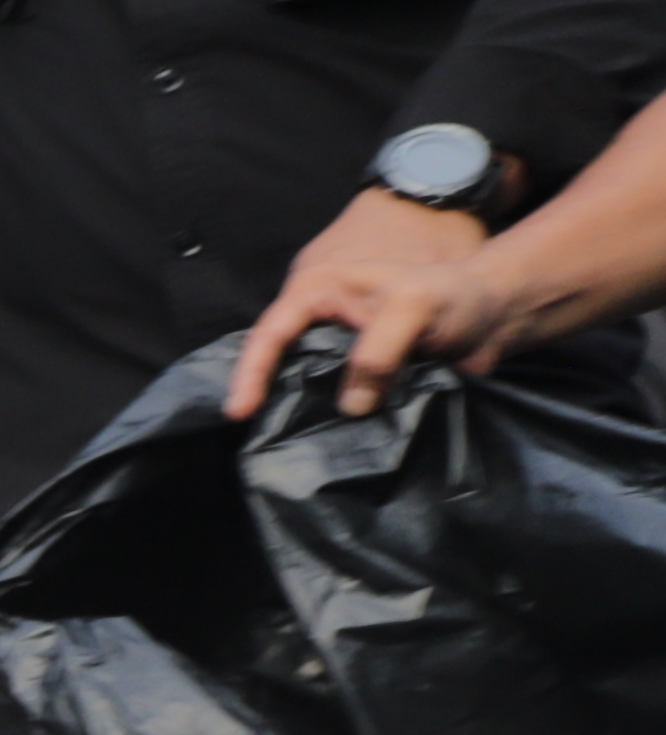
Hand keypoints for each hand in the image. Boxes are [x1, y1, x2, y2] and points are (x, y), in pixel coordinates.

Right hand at [223, 187, 494, 419]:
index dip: (251, 371)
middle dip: (262, 394)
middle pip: (278, 359)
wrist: (495, 314)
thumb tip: (351, 406)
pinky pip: (334, 397)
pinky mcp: (361, 374)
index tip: (239, 412)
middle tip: (253, 434)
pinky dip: (329, 418)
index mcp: (320, 290)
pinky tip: (324, 440)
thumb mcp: (415, 308)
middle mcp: (321, 319)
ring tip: (280, 444)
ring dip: (298, 410)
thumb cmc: (454, 296)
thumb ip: (379, 351)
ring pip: (306, 382)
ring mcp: (340, 349)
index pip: (271, 332)